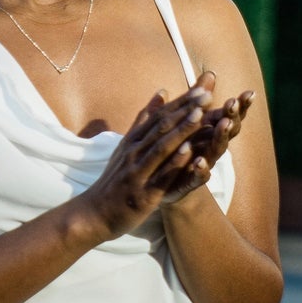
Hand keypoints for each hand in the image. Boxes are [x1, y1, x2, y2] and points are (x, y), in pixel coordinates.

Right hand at [79, 78, 220, 239]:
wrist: (94, 214)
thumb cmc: (115, 181)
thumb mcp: (126, 146)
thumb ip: (144, 120)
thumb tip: (162, 92)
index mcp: (133, 141)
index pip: (160, 116)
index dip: (181, 103)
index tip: (201, 88)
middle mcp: (134, 152)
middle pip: (162, 127)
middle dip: (185, 110)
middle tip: (207, 94)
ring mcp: (138, 171)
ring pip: (161, 147)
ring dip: (181, 131)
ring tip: (200, 115)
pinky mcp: (142, 193)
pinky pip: (160, 175)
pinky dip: (173, 162)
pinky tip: (188, 152)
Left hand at [161, 88, 254, 208]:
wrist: (164, 183)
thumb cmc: (180, 147)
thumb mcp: (189, 120)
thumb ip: (199, 99)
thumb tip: (210, 73)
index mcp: (211, 131)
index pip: (230, 115)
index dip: (241, 105)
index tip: (249, 93)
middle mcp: (212, 146)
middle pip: (228, 131)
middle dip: (232, 116)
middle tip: (233, 103)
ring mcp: (204, 163)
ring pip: (217, 150)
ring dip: (221, 136)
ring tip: (223, 124)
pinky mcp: (191, 181)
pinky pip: (199, 176)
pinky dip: (200, 169)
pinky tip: (198, 161)